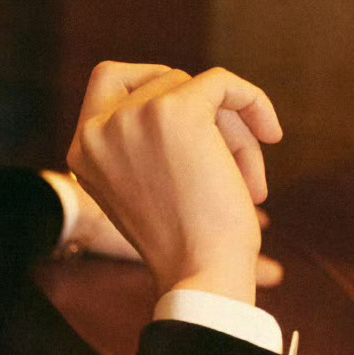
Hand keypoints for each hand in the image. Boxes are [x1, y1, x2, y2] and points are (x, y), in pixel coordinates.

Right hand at [65, 63, 282, 303]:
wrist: (200, 274)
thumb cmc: (184, 245)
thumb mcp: (143, 188)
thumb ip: (143, 142)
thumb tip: (191, 95)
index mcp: (81, 150)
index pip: (109, 80)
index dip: (155, 84)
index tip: (195, 116)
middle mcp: (97, 128)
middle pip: (163, 85)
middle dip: (205, 119)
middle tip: (234, 167)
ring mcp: (132, 116)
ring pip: (196, 88)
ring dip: (232, 131)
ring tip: (248, 183)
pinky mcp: (175, 109)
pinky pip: (222, 82)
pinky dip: (253, 102)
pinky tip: (271, 135)